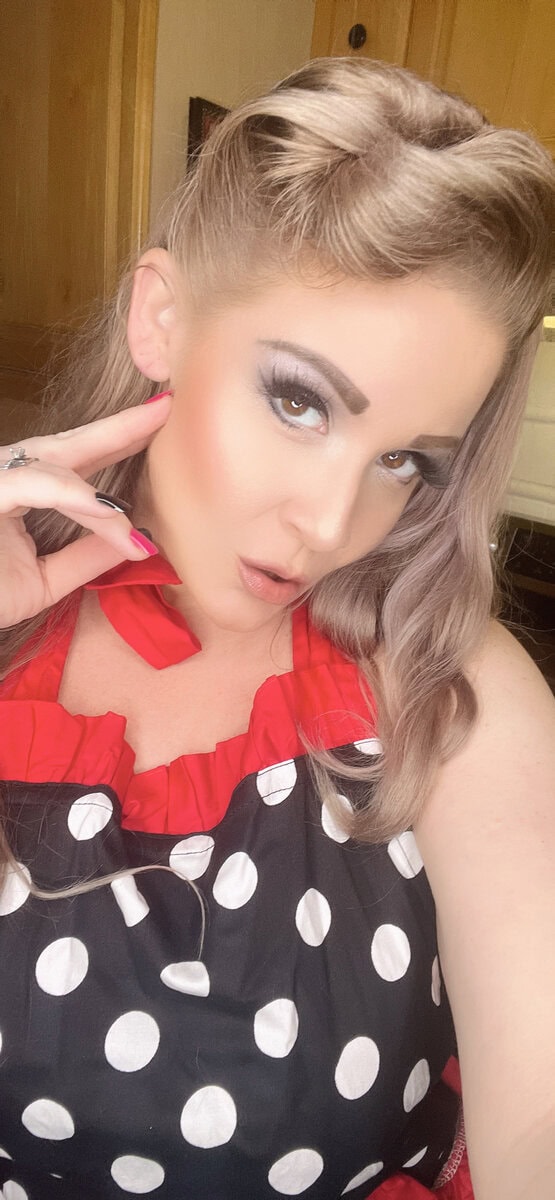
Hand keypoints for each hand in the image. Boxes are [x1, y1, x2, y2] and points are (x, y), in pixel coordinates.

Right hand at [0, 394, 170, 627]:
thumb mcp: (44, 581)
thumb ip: (85, 559)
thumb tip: (140, 543)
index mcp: (21, 490)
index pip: (75, 460)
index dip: (118, 442)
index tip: (160, 427)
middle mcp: (6, 476)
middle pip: (68, 445)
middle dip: (118, 429)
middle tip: (165, 409)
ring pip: (53, 464)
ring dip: (98, 490)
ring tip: (131, 515)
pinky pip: (31, 485)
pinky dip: (72, 496)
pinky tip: (107, 510)